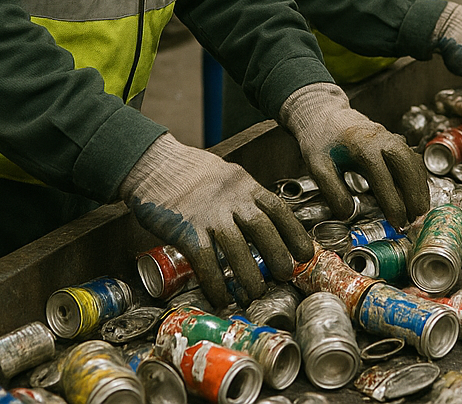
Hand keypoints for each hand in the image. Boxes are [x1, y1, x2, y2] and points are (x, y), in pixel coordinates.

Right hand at [119, 133, 311, 308]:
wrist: (155, 164)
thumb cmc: (192, 172)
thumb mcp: (228, 175)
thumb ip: (244, 195)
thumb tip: (262, 220)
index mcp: (245, 185)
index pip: (278, 209)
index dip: (295, 233)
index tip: (306, 253)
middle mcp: (232, 199)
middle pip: (262, 229)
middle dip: (278, 254)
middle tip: (286, 275)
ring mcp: (210, 214)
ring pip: (237, 248)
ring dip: (248, 275)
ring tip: (256, 293)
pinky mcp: (187, 230)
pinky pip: (206, 261)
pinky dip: (216, 283)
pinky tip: (222, 298)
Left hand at [280, 83, 429, 229]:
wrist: (325, 115)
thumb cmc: (321, 140)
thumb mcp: (317, 165)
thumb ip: (331, 190)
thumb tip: (348, 214)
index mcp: (363, 145)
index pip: (383, 176)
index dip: (392, 201)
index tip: (396, 222)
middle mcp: (382, 139)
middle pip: (407, 165)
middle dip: (415, 193)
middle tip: (416, 219)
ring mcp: (390, 138)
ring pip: (413, 161)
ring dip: (420, 186)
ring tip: (420, 211)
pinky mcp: (393, 140)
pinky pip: (411, 158)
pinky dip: (417, 177)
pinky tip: (417, 194)